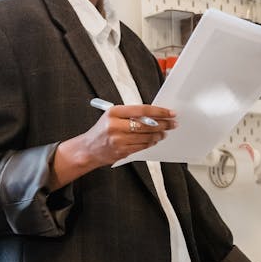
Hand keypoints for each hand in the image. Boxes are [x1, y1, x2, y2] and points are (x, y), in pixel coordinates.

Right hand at [50, 104, 176, 186]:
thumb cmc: (102, 130)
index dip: (159, 111)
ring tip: (165, 132)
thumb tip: (154, 114)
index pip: (142, 110)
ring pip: (146, 137)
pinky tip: (155, 140)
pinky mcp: (121, 151)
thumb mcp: (113, 116)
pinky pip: (142, 146)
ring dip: (159, 135)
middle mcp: (115, 125)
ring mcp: (118, 140)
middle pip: (146, 124)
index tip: (170, 112)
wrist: (88, 149)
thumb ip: (131, 114)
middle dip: (163, 124)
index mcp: (114, 112)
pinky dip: (151, 142)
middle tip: (172, 123)